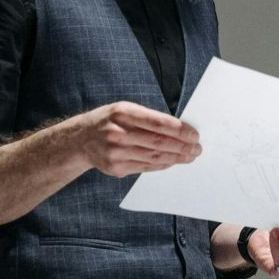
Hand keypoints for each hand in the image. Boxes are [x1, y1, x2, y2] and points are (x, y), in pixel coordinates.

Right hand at [62, 101, 200, 176]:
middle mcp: (117, 132)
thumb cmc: (110, 121)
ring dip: (176, 158)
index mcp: (122, 112)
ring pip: (154, 157)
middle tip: (197, 149)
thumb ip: (148, 118)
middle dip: (182, 147)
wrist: (81, 139)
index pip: (157, 123)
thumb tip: (180, 130)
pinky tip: (172, 162)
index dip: (179, 130)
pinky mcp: (115, 168)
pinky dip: (162, 165)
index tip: (194, 135)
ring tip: (190, 156)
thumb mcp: (125, 110)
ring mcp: (115, 152)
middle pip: (158, 143)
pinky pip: (145, 168)